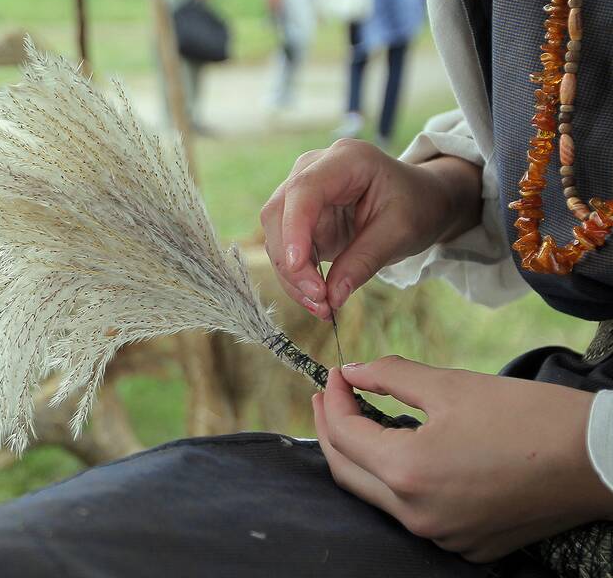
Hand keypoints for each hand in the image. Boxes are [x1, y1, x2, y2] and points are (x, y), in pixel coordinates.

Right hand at [260, 140, 478, 319]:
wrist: (423, 200)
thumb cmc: (417, 206)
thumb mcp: (400, 233)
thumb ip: (364, 261)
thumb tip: (331, 297)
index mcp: (346, 159)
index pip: (304, 190)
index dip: (294, 228)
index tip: (298, 266)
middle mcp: (314, 170)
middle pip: (279, 214)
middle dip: (291, 261)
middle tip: (319, 300)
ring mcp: (303, 193)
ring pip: (276, 236)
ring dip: (292, 276)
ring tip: (323, 307)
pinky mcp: (300, 218)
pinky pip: (287, 250)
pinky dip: (298, 278)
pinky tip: (319, 300)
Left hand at [312, 357, 612, 562]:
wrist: (598, 460)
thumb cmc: (528, 417)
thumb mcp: (451, 385)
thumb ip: (389, 376)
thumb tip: (352, 372)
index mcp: (408, 473)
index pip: (344, 435)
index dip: (334, 399)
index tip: (336, 373)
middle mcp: (417, 515)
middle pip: (348, 472)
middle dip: (331, 431)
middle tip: (329, 397)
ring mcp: (442, 535)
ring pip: (378, 496)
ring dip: (362, 456)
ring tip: (360, 417)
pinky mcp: (467, 543)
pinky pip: (414, 512)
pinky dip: (397, 480)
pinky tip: (402, 449)